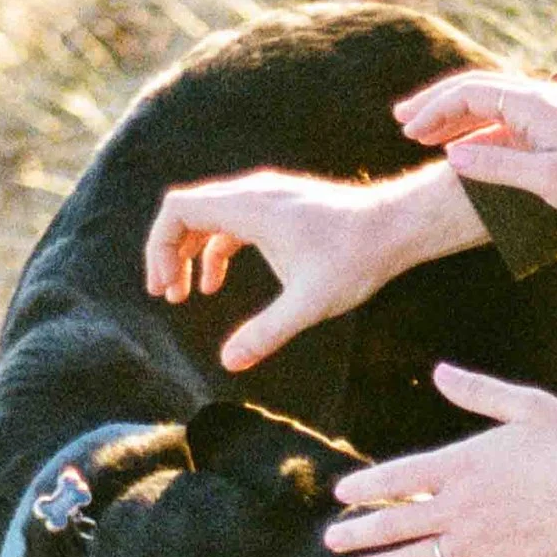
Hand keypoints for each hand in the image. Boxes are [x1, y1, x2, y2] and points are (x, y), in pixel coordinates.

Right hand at [142, 162, 483, 373]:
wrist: (397, 226)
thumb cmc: (356, 258)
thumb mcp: (309, 303)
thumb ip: (266, 332)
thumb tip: (229, 363)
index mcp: (249, 208)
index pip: (178, 209)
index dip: (159, 246)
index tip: (164, 287)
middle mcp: (253, 193)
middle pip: (187, 211)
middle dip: (169, 252)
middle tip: (167, 295)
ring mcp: (267, 197)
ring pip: (209, 216)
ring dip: (190, 252)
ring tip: (185, 295)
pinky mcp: (280, 207)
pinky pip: (232, 222)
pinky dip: (215, 249)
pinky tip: (214, 283)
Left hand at [323, 364, 556, 556]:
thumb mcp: (528, 406)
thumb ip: (478, 391)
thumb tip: (439, 371)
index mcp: (462, 465)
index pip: (398, 477)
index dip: (366, 486)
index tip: (341, 494)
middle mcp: (459, 506)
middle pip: (396, 523)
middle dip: (359, 533)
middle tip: (332, 540)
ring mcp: (475, 543)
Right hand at [392, 70, 556, 227]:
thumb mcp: (545, 180)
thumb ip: (495, 165)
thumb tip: (450, 154)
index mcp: (534, 103)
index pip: (470, 93)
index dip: (434, 110)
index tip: (407, 132)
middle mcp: (539, 97)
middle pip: (475, 89)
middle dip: (435, 104)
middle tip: (400, 121)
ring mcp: (547, 109)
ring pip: (488, 101)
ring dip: (453, 116)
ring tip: (420, 133)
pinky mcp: (554, 125)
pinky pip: (504, 117)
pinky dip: (476, 127)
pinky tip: (460, 145)